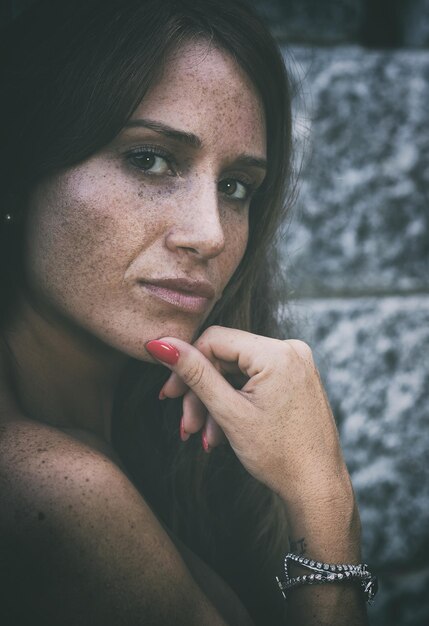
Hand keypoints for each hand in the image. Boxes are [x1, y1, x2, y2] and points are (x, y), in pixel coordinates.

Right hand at [146, 326, 350, 503]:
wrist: (317, 488)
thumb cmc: (279, 455)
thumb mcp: (229, 412)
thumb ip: (194, 373)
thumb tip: (161, 344)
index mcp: (277, 352)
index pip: (214, 339)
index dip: (185, 365)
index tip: (169, 395)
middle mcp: (291, 349)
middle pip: (225, 358)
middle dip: (201, 393)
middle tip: (186, 425)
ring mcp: (295, 364)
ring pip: (236, 372)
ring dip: (215, 403)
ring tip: (204, 437)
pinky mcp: (295, 378)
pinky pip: (253, 380)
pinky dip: (235, 403)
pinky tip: (222, 431)